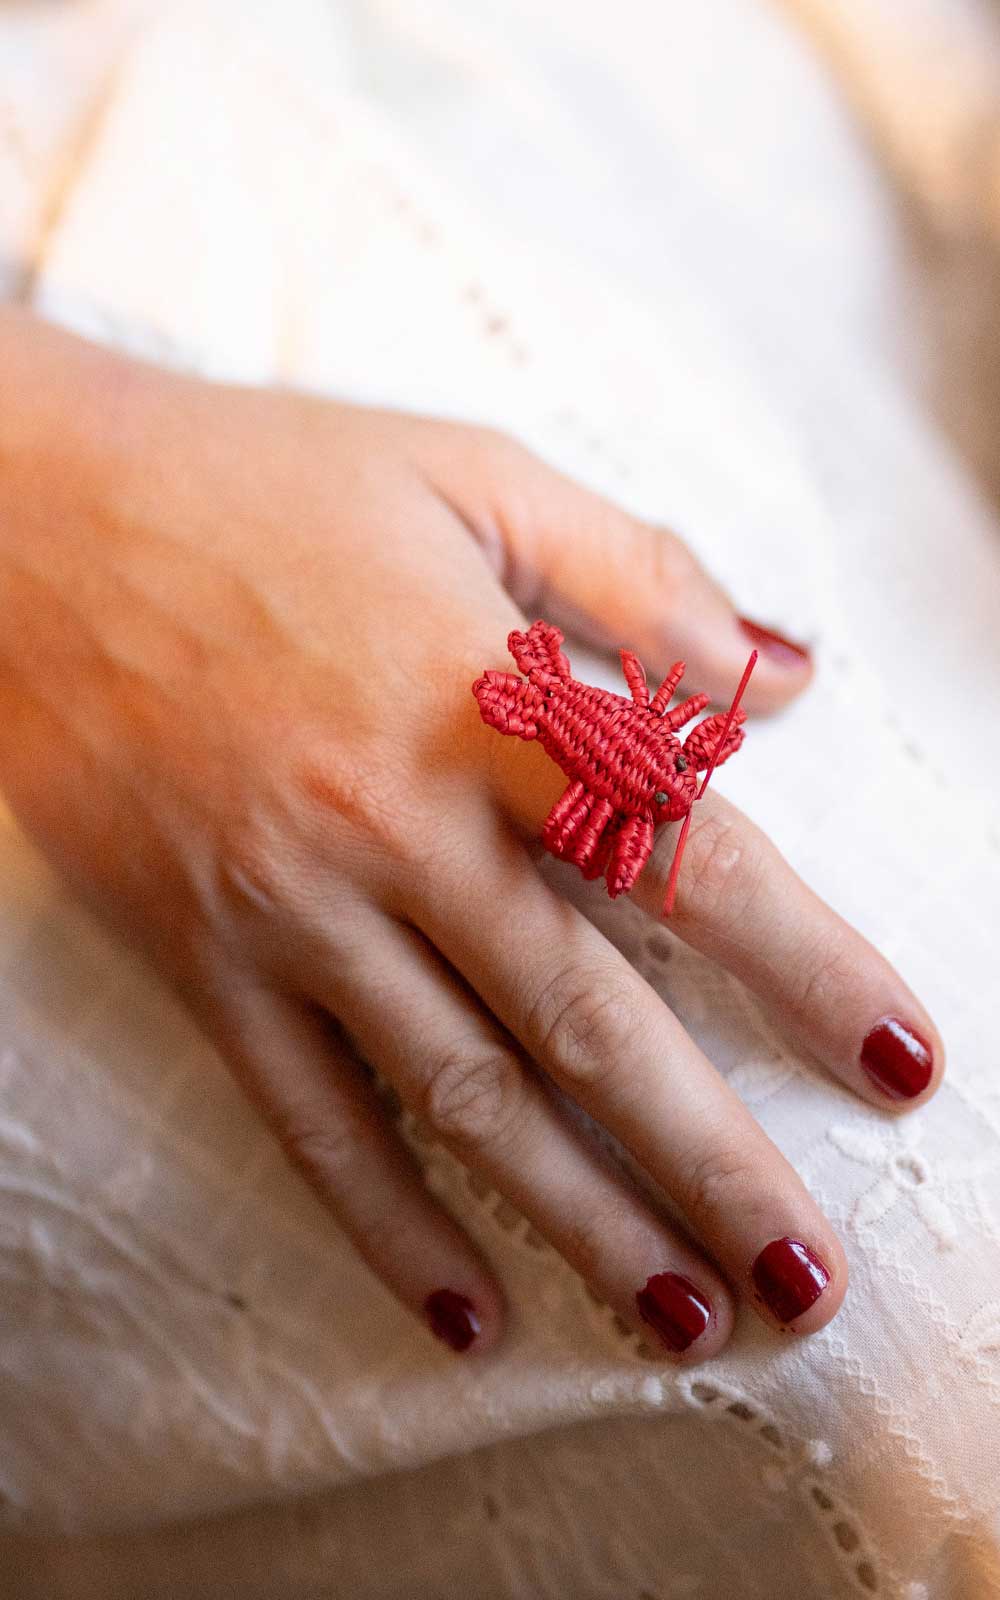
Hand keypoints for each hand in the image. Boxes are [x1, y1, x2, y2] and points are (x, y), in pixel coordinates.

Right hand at [0, 312, 942, 1358]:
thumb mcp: (472, 479)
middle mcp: (391, 826)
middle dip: (712, 1157)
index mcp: (478, 699)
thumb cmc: (264, 483)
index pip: (682, 857)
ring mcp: (289, 908)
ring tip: (683, 1318)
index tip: (900, 1057)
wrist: (35, 517)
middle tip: (808, 1277)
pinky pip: (306, 1116)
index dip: (805, 966)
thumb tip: (786, 679)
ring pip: (459, 1095)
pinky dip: (388, 1223)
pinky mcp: (203, 958)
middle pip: (585, 1017)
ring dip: (582, 1218)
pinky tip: (470, 1309)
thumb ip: (641, 576)